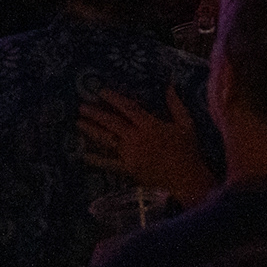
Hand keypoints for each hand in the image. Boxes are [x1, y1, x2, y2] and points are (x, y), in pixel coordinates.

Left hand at [79, 85, 216, 206]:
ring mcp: (130, 155)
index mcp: (150, 126)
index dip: (114, 99)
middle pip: (112, 123)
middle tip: (81, 107)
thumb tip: (170, 85)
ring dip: (92, 131)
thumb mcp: (186, 124)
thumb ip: (176, 105)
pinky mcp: (128, 170)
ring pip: (107, 140)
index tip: (101, 92)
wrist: (186, 181)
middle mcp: (136, 138)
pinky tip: (84, 154)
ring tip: (78, 123)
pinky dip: (97, 159)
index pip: (128, 108)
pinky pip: (109, 163)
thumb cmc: (187, 151)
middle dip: (96, 114)